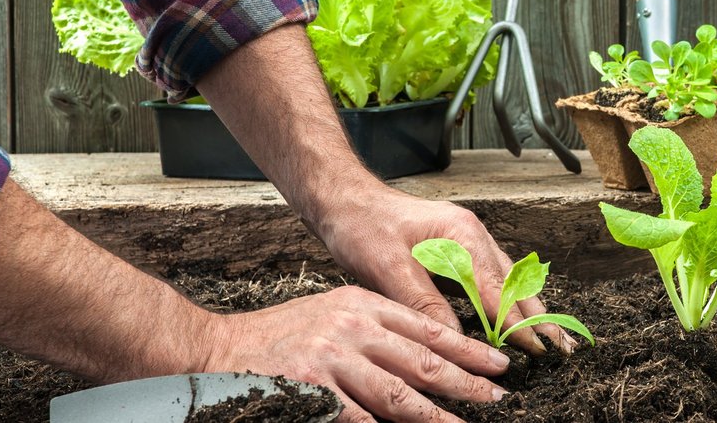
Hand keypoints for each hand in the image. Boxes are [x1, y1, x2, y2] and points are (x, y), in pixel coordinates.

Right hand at [205, 285, 508, 421]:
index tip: (497, 363)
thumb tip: (423, 354)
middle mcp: (351, 328)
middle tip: (498, 397)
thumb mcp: (333, 314)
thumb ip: (375, 330)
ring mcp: (331, 361)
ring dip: (437, 415)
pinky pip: (359, 418)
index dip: (466, 348)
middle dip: (465, 381)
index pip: (426, 327)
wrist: (218, 349)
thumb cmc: (281, 336)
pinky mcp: (311, 391)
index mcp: (361, 305)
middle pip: (421, 360)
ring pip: (398, 394)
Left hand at [316, 180, 577, 355]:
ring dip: (529, 308)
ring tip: (551, 337)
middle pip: (515, 282)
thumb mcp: (387, 267)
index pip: (498, 289)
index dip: (517, 322)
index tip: (536, 349)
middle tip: (562, 348)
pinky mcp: (458, 247)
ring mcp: (468, 239)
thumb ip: (424, 302)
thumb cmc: (362, 226)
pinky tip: (517, 315)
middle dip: (538, 316)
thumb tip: (453, 339)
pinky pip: (493, 276)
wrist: (344, 199)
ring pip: (509, 279)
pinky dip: (509, 298)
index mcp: (461, 234)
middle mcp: (472, 234)